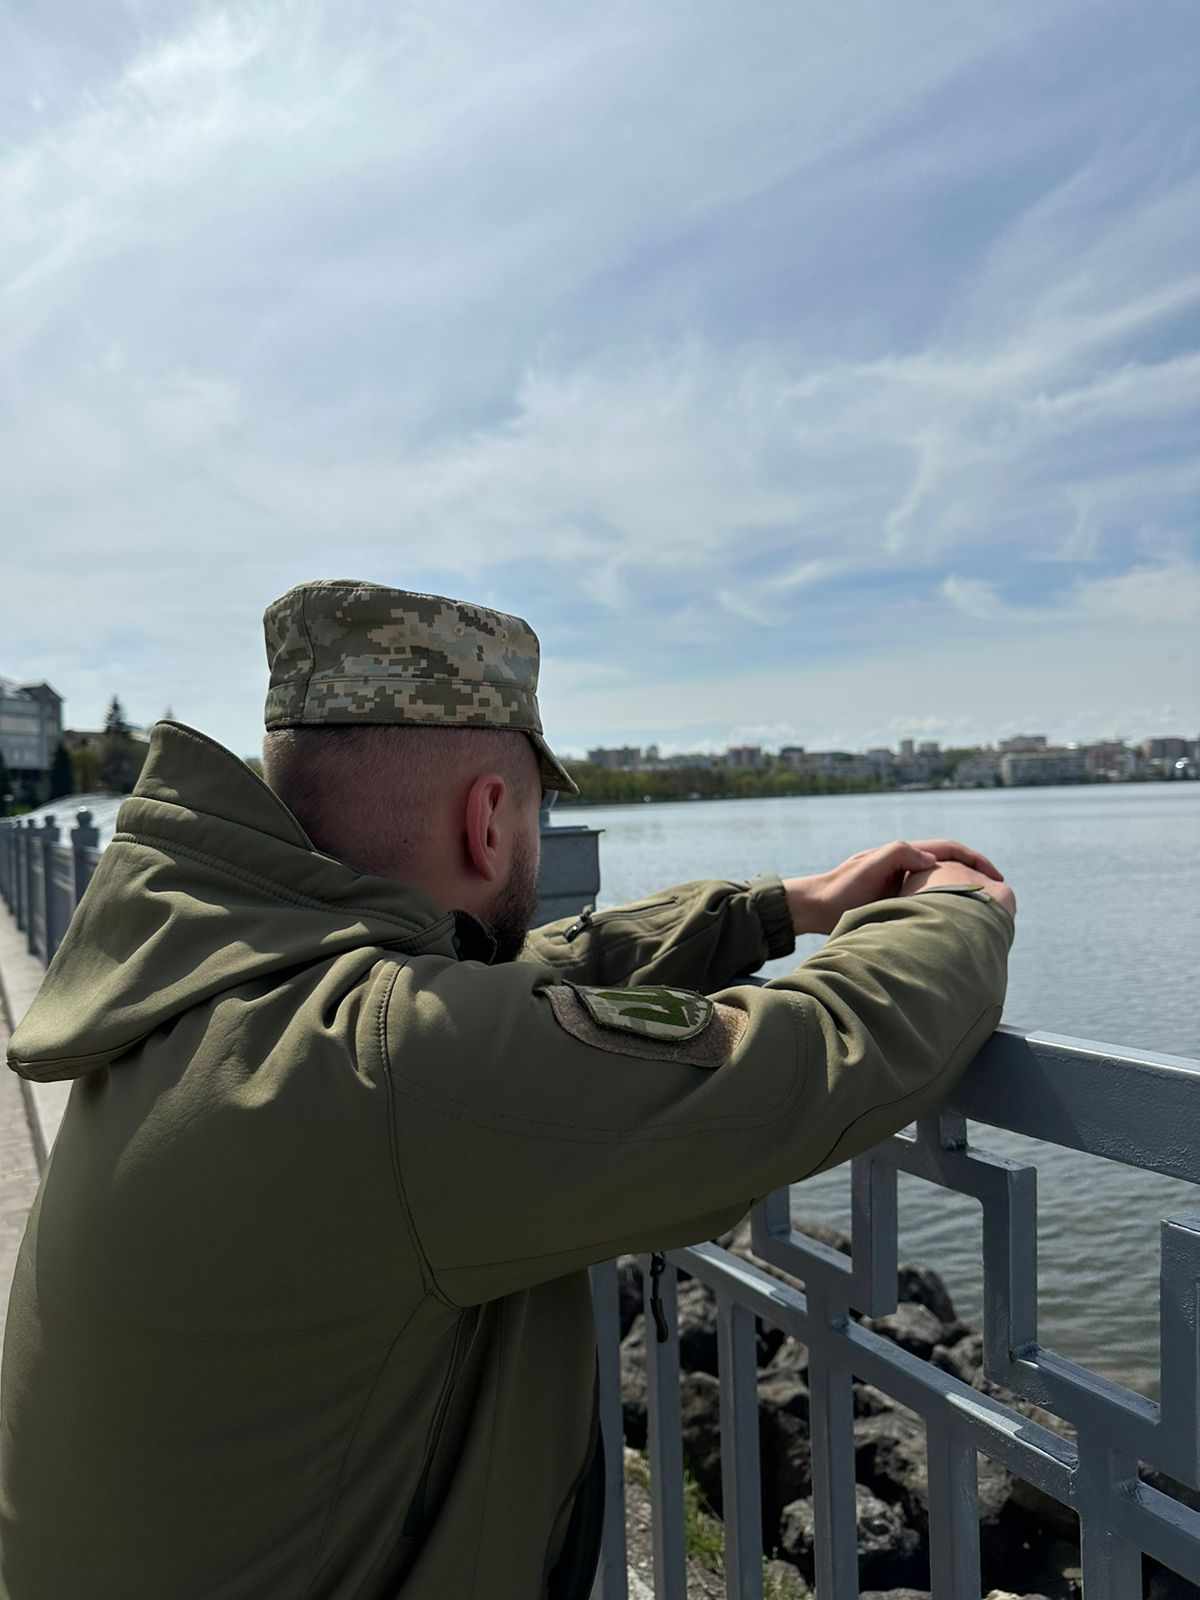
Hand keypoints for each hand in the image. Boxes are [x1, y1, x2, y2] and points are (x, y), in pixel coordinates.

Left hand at [783, 838, 1004, 935]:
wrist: (813, 907)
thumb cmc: (839, 887)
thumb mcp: (869, 866)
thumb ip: (898, 854)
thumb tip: (931, 858)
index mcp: (903, 854)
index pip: (950, 850)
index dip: (976, 861)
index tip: (997, 877)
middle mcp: (904, 865)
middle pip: (950, 866)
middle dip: (976, 877)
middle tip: (999, 895)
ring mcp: (900, 883)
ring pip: (941, 885)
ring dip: (963, 894)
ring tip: (984, 912)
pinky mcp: (894, 901)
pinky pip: (928, 901)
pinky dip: (945, 908)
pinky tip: (954, 926)